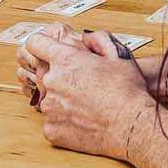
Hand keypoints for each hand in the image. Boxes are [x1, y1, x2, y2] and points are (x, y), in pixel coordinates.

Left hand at [24, 32, 156, 160]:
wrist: (132, 125)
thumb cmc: (128, 90)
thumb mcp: (118, 54)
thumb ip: (97, 39)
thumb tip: (85, 37)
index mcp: (65, 59)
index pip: (35, 43)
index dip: (42, 45)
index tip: (47, 51)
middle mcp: (51, 81)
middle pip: (43, 73)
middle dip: (59, 77)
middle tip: (82, 86)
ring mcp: (49, 107)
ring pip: (49, 99)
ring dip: (62, 101)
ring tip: (86, 107)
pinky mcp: (51, 130)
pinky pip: (52, 122)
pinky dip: (64, 123)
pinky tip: (83, 122)